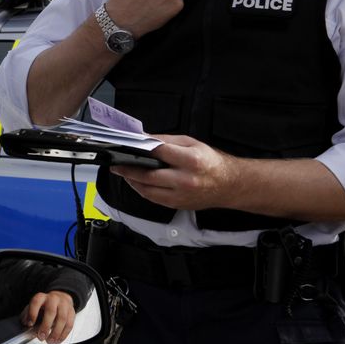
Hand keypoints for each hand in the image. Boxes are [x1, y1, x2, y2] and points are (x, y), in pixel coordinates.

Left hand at [20, 290, 74, 343]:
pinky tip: (58, 340)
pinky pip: (69, 324)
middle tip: (41, 337)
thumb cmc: (45, 305)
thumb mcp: (34, 306)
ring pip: (62, 319)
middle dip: (46, 326)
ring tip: (50, 341)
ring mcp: (64, 305)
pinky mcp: (72, 312)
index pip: (36, 302)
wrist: (60, 298)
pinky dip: (63, 335)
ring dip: (56, 333)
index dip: (32, 313)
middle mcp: (53, 299)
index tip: (30, 324)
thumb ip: (28, 314)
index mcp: (42, 297)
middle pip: (51, 311)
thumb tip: (25, 322)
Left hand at [111, 134, 236, 210]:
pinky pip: (153, 198)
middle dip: (128, 169)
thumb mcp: (191, 143)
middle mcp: (185, 180)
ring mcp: (181, 195)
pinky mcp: (177, 205)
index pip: (158, 153)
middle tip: (115, 164)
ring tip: (123, 172)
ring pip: (147, 190)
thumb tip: (144, 138)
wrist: (229, 185)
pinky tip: (136, 181)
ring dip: (131, 181)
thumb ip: (166, 140)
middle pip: (148, 175)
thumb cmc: (210, 161)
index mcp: (191, 160)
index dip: (140, 148)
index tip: (126, 146)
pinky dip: (142, 190)